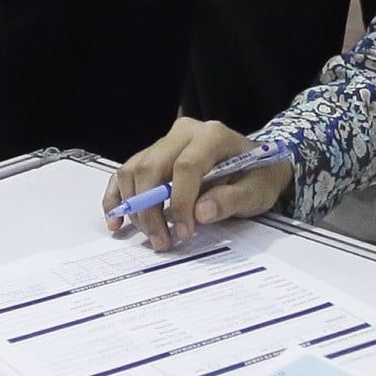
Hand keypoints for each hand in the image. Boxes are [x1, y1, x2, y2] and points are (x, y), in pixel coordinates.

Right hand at [106, 117, 293, 248]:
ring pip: (134, 170)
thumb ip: (232, 200)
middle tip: (162, 242)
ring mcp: (165, 142)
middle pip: (152, 167)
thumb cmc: (257, 176)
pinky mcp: (153, 156)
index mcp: (212, 136)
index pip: (186, 167)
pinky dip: (118, 197)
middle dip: (151, 210)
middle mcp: (184, 133)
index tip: (184, 233)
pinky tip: (117, 220)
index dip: (181, 202)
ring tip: (151, 236)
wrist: (256, 166)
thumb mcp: (257, 191)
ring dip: (134, 208)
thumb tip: (200, 212)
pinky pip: (126, 173)